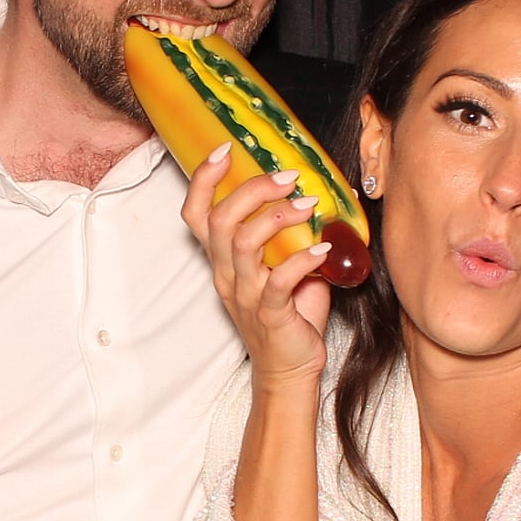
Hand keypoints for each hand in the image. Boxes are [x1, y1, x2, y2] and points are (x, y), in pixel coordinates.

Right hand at [180, 143, 330, 389]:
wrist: (289, 371)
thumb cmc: (289, 315)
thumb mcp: (283, 267)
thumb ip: (292, 235)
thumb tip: (322, 195)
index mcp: (224, 261)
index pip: (197, 215)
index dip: (204, 181)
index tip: (223, 150)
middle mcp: (229, 275)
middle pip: (220, 222)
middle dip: (252, 190)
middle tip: (287, 176)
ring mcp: (247, 296)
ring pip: (244, 245)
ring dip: (277, 218)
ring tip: (308, 206)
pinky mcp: (271, 315)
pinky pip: (279, 282)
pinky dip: (302, 260)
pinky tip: (324, 248)